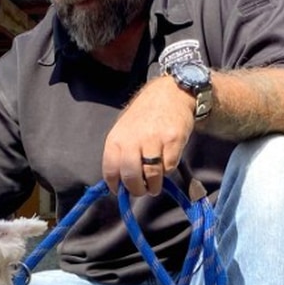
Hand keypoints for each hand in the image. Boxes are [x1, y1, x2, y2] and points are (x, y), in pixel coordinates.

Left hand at [102, 76, 194, 196]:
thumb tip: (120, 182)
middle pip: (131, 176)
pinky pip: (169, 166)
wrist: (171, 93)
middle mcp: (133, 139)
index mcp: (116, 138)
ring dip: (154, 186)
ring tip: (155, 185)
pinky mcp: (173, 140)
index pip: (110, 170)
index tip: (120, 191)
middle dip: (136, 190)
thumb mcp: (125, 129)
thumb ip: (121, 154)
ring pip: (152, 175)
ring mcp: (154, 139)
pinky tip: (166, 162)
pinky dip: (167, 169)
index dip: (115, 186)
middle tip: (142, 191)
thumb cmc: (145, 115)